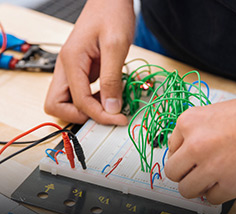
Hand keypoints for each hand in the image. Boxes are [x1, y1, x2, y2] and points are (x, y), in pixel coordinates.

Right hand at [44, 0, 134, 124]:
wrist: (110, 1)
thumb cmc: (111, 14)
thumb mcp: (116, 46)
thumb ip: (112, 80)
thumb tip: (111, 108)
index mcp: (71, 61)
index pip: (79, 102)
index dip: (99, 115)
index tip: (118, 118)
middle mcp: (66, 68)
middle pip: (56, 106)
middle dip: (80, 115)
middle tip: (104, 113)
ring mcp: (71, 70)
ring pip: (65, 102)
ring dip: (85, 110)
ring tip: (109, 105)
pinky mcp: (80, 71)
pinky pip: (78, 95)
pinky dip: (91, 101)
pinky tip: (107, 96)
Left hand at [165, 96, 235, 203]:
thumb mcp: (205, 115)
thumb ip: (186, 133)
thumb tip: (174, 152)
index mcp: (188, 123)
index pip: (169, 150)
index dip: (181, 155)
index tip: (188, 158)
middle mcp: (196, 144)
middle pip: (172, 172)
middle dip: (182, 174)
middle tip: (192, 171)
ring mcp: (212, 165)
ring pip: (186, 190)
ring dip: (196, 186)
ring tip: (207, 177)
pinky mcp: (230, 184)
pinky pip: (210, 198)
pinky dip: (216, 192)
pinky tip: (223, 179)